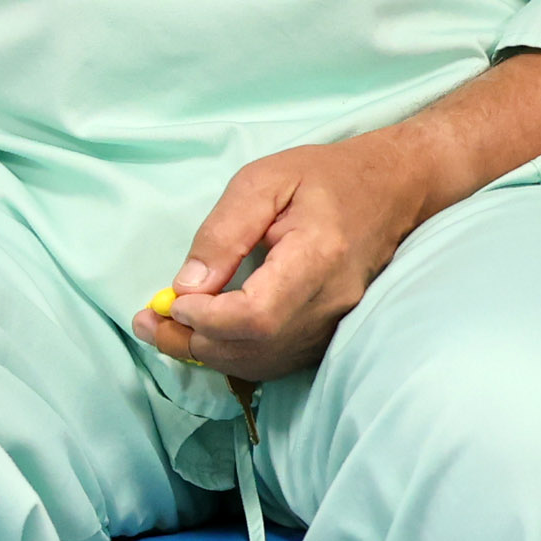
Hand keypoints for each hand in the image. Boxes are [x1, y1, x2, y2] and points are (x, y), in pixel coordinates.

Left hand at [137, 135, 445, 383]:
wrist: (391, 190)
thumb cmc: (325, 177)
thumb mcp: (264, 180)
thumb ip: (223, 232)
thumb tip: (185, 286)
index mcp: (317, 257)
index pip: (258, 315)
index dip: (208, 318)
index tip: (173, 300)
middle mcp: (330, 302)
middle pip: (254, 348)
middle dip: (193, 341)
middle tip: (148, 321)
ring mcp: (333, 325)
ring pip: (261, 363)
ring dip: (206, 353)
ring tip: (165, 329)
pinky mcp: (327, 335)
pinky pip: (274, 361)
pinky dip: (231, 355)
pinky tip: (204, 333)